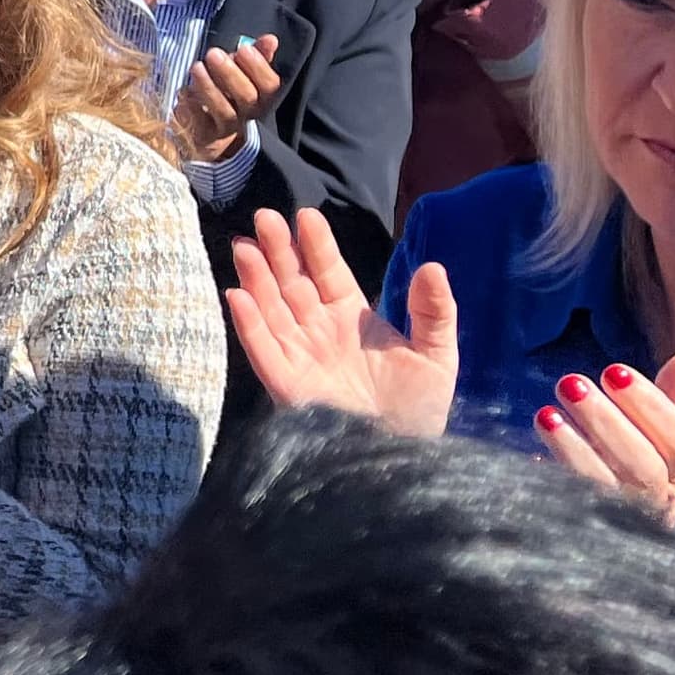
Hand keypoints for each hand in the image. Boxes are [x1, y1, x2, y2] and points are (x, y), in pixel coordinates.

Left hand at [172, 34, 282, 163]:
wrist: (208, 134)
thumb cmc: (227, 94)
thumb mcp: (242, 74)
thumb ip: (257, 56)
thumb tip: (271, 39)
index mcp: (261, 98)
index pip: (270, 86)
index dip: (259, 67)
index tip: (244, 49)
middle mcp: (247, 114)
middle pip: (246, 97)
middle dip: (230, 73)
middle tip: (213, 53)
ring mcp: (225, 128)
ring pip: (223, 110)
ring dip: (209, 87)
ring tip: (196, 67)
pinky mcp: (203, 136)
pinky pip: (198, 122)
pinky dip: (190, 105)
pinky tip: (184, 91)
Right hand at [224, 210, 461, 438]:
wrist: (404, 458)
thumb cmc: (420, 408)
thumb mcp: (437, 355)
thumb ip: (435, 311)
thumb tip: (433, 266)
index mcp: (351, 319)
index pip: (328, 273)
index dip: (316, 246)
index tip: (305, 216)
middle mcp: (319, 332)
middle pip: (293, 283)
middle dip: (278, 251)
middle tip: (265, 216)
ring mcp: (300, 356)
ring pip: (272, 309)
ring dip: (256, 278)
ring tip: (244, 246)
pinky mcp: (287, 385)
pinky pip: (262, 349)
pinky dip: (248, 324)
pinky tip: (237, 295)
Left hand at [537, 356, 674, 523]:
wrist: (620, 524)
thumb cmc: (641, 457)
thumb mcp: (661, 429)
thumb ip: (674, 396)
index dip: (651, 405)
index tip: (614, 370)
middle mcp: (657, 496)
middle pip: (641, 464)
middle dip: (605, 421)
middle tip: (570, 382)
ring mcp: (623, 517)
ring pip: (603, 486)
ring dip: (573, 449)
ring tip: (546, 414)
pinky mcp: (587, 528)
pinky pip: (571, 505)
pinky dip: (554, 476)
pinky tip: (535, 454)